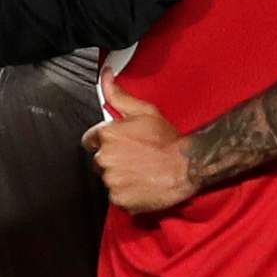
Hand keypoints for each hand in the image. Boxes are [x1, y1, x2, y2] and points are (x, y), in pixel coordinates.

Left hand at [83, 80, 200, 213]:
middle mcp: (105, 158)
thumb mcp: (145, 111)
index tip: (120, 145)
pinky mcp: (119, 199)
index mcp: (107, 135)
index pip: (90, 140)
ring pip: (109, 178)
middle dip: (114, 159)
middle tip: (137, 157)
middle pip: (100, 160)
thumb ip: (119, 96)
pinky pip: (117, 196)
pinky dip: (128, 193)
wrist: (186, 166)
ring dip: (121, 176)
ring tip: (142, 170)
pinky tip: (143, 183)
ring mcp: (111, 180)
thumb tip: (105, 77)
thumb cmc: (168, 140)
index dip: (105, 141)